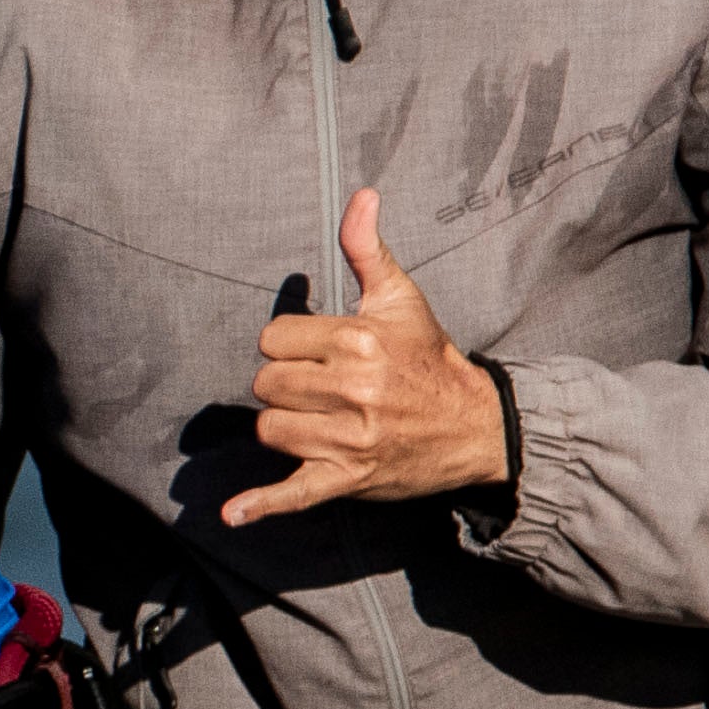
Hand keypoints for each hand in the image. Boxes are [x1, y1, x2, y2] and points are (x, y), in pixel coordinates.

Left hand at [228, 188, 510, 525]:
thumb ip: (368, 248)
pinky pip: (295, 493)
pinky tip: (232, 515)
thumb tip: (360, 193)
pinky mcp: (348, 477)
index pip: (273, 340)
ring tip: (320, 419)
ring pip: (271, 429)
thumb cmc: (429, 358)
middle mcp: (353, 388)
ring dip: (285, 426)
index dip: (289, 346)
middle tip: (322, 387)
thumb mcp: (401, 298)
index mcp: (358, 340)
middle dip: (286, 385)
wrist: (476, 425)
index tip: (318, 353)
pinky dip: (262, 506)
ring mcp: (349, 438)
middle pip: (266, 384)